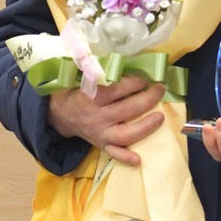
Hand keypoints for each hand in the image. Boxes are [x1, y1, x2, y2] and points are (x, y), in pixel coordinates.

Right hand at [45, 74, 164, 165]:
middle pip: (127, 109)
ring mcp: (100, 133)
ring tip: (160, 117)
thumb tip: (128, 61)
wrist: (60, 114)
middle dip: (148, 98)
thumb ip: (101, 70)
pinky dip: (125, 157)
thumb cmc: (77, 91)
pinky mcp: (101, 145)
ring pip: (125, 134)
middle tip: (160, 89)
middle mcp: (97, 116)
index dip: (137, 81)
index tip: (149, 75)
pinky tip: (138, 159)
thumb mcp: (83, 77)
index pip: (118, 88)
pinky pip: (113, 153)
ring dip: (145, 127)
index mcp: (92, 97)